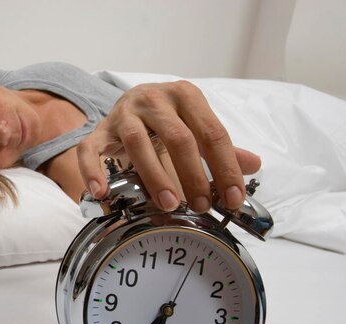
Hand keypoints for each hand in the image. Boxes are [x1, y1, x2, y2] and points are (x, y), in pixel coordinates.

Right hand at [77, 81, 260, 211]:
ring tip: (168, 204)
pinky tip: (102, 192)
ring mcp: (124, 113)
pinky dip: (94, 171)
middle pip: (178, 137)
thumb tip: (254, 165)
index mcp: (185, 96)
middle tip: (200, 206)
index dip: (225, 167)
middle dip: (193, 175)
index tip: (232, 198)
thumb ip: (221, 147)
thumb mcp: (196, 126)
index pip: (212, 132)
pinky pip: (91, 149)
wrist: (130, 103)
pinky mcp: (99, 129)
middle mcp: (154, 99)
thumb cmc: (168, 120)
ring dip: (155, 176)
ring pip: (137, 143)